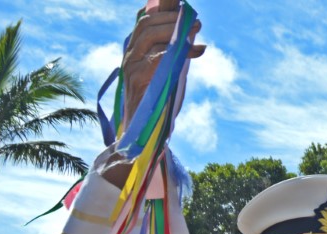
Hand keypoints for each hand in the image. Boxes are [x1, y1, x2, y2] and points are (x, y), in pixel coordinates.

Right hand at [121, 0, 204, 129]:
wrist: (146, 129)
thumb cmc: (158, 101)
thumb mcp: (169, 72)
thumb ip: (176, 54)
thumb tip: (194, 37)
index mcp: (136, 50)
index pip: (144, 21)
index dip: (164, 12)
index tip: (186, 9)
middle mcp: (130, 55)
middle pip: (146, 25)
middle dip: (172, 19)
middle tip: (197, 22)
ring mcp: (130, 66)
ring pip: (148, 37)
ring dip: (174, 31)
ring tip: (196, 32)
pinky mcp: (136, 79)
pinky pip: (154, 59)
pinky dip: (175, 52)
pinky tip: (192, 52)